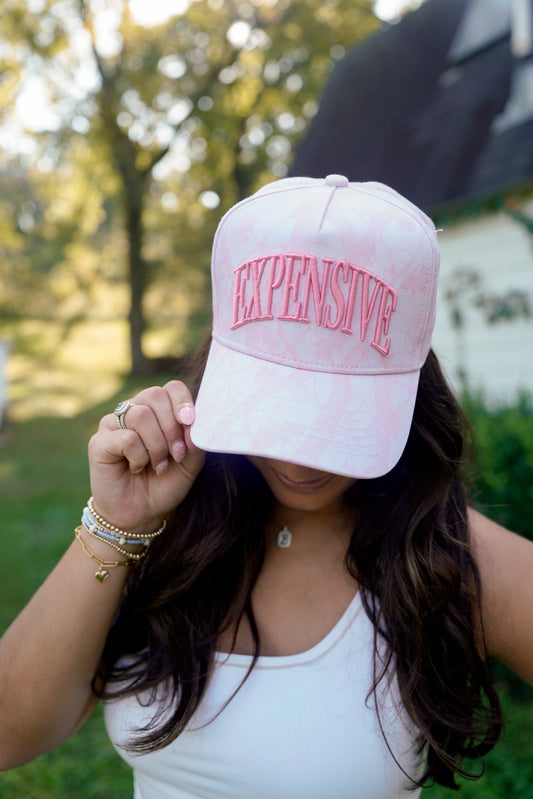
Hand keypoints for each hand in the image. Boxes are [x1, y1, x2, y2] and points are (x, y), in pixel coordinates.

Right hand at [88, 381, 204, 531]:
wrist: (141, 514)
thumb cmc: (165, 485)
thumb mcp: (190, 463)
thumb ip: (195, 441)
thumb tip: (193, 423)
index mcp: (157, 411)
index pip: (171, 388)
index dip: (183, 401)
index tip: (190, 423)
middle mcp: (133, 411)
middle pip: (154, 395)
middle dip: (171, 427)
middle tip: (176, 455)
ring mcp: (113, 424)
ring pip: (140, 415)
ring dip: (157, 445)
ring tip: (158, 465)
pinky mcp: (99, 442)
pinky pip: (126, 437)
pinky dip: (139, 456)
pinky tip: (136, 468)